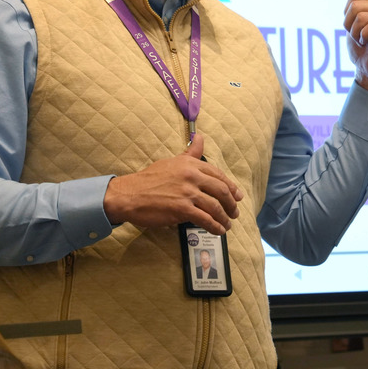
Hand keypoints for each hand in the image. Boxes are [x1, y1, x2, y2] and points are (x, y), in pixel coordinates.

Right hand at [103, 133, 243, 235]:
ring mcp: (187, 192)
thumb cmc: (149, 179)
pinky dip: (215, 226)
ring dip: (225, 217)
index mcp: (190, 164)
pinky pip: (205, 219)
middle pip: (221, 190)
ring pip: (215, 206)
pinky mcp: (182, 209)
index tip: (237, 195)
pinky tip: (218, 230)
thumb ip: (190, 153)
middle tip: (235, 212)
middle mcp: (192, 176)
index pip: (218, 174)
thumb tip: (200, 138)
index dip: (230, 186)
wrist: (130, 195)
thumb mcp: (172, 162)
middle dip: (231, 203)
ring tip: (228, 224)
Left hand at [343, 0, 367, 98]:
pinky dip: (363, 37)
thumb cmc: (362, 50)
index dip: (347, 14)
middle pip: (356, 6)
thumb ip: (355, 10)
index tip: (353, 28)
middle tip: (357, 36)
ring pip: (362, 16)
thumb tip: (353, 0)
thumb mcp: (353, 25)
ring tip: (363, 41)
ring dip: (356, 33)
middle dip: (349, 24)